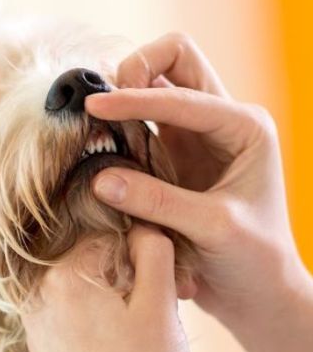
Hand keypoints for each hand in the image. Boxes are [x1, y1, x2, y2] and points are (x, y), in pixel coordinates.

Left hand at [22, 223, 250, 351]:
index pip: (109, 240)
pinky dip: (96, 327)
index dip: (142, 259)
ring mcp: (36, 330)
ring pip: (83, 295)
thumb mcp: (161, 307)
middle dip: (124, 281)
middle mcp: (38, 300)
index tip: (158, 290)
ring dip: (112, 305)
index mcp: (63, 278)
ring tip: (136, 340)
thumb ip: (153, 254)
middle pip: (91, 266)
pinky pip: (72, 321)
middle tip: (151, 317)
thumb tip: (141, 229)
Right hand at [86, 32, 307, 330]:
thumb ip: (158, 201)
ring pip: (155, 85)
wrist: (257, 292)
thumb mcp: (211, 228)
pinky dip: (119, 126)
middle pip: (174, 59)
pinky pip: (140, 125)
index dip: (136, 99)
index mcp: (244, 127)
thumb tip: (99, 178)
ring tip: (94, 122)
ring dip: (125, 95)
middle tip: (104, 104)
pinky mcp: (173, 159)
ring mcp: (194, 138)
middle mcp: (221, 122)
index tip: (95, 107)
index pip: (182, 94)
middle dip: (137, 68)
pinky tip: (101, 144)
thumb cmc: (252, 259)